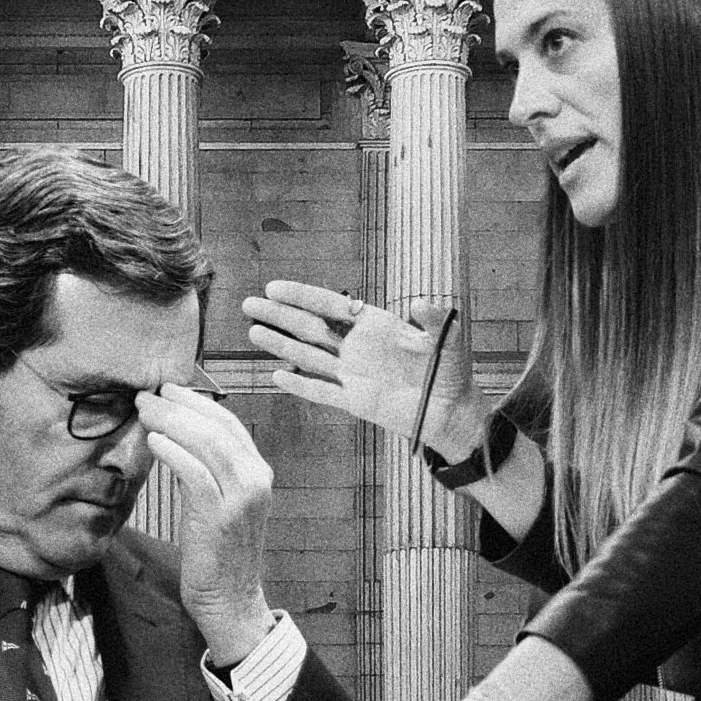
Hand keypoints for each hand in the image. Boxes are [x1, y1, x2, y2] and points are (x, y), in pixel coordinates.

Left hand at [136, 384, 274, 665]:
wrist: (230, 599)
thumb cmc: (218, 549)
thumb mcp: (218, 499)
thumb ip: (205, 467)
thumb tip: (172, 434)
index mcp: (257, 471)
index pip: (227, 422)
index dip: (196, 401)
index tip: (167, 390)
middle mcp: (256, 479)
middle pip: (216, 426)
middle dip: (179, 406)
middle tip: (148, 395)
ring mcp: (241, 497)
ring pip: (206, 443)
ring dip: (171, 422)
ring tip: (145, 412)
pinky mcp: (220, 516)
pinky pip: (194, 473)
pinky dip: (172, 452)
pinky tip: (153, 441)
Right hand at [242, 281, 485, 462]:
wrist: (451, 412)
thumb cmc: (450, 372)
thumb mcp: (446, 339)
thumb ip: (432, 321)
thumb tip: (421, 304)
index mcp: (374, 326)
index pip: (330, 305)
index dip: (301, 296)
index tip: (274, 288)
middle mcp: (357, 348)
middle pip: (310, 327)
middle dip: (279, 316)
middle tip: (250, 304)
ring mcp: (352, 374)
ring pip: (309, 356)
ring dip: (281, 344)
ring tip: (253, 332)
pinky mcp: (354, 401)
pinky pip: (321, 391)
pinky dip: (300, 385)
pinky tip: (278, 375)